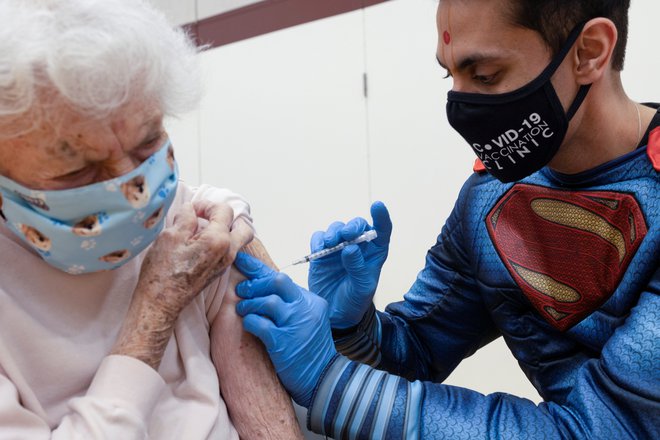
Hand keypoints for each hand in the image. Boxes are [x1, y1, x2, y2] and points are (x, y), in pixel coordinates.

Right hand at [138, 200, 253, 315]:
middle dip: (227, 217)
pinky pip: (229, 250)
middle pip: (243, 226)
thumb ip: (186, 217)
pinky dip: (220, 242)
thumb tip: (191, 208)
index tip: (192, 210)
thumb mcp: (170, 236)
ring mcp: (225, 263)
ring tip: (203, 229)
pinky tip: (200, 242)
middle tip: (208, 217)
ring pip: (238, 239)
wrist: (161, 301)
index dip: (206, 205)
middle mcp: (228, 251)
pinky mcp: (219, 270)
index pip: (224, 210)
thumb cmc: (163, 271)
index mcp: (218, 240)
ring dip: (225, 229)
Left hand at [234, 253, 336, 407]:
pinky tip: (249, 324)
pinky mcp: (285, 342)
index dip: (258, 267)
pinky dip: (250, 321)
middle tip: (241, 290)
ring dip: (250, 304)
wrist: (323, 379)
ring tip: (242, 309)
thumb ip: (289, 303)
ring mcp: (296, 324)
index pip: (282, 277)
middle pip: (277, 282)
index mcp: (311, 301)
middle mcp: (306, 309)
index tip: (240, 259)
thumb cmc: (309, 351)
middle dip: (254, 283)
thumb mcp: (306, 320)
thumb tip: (258, 286)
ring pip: (268, 301)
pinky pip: (261, 324)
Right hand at [309, 201, 391, 328]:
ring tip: (331, 243)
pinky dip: (318, 239)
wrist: (335, 314)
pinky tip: (319, 249)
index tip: (377, 206)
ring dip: (334, 232)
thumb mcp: (362, 288)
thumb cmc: (355, 301)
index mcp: (375, 253)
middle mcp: (357, 246)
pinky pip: (319, 238)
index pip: (382, 230)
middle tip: (345, 234)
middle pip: (357, 225)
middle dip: (352, 226)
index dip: (381, 217)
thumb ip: (358, 268)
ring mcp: (338, 248)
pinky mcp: (321, 252)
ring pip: (337, 228)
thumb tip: (350, 248)